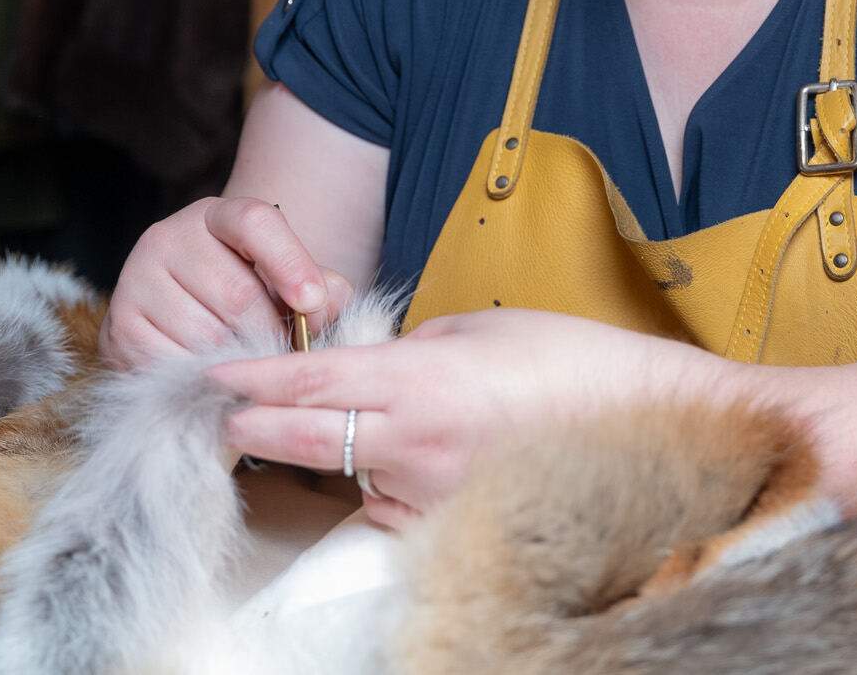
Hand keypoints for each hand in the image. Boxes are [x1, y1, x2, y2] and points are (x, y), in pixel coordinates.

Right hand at [97, 196, 355, 370]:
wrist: (181, 315)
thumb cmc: (246, 295)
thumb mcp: (286, 280)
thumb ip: (321, 287)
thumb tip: (328, 301)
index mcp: (218, 216)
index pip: (255, 222)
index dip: (290, 263)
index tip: (313, 302)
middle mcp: (169, 236)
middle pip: (237, 294)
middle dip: (271, 335)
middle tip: (286, 356)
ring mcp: (137, 277)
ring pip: (207, 335)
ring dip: (238, 362)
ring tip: (250, 365)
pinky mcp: (120, 324)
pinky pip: (172, 363)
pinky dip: (202, 379)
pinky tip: (213, 376)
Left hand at [207, 308, 723, 527]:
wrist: (643, 421)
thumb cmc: (568, 362)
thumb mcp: (476, 330)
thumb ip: (408, 349)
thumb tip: (368, 368)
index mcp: (419, 378)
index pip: (311, 378)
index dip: (253, 378)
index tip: (212, 377)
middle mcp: (415, 442)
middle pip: (305, 437)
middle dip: (257, 428)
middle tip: (222, 419)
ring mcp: (431, 493)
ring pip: (351, 477)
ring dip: (338, 457)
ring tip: (374, 428)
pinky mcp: (451, 527)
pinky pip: (393, 508)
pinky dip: (387, 487)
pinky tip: (424, 462)